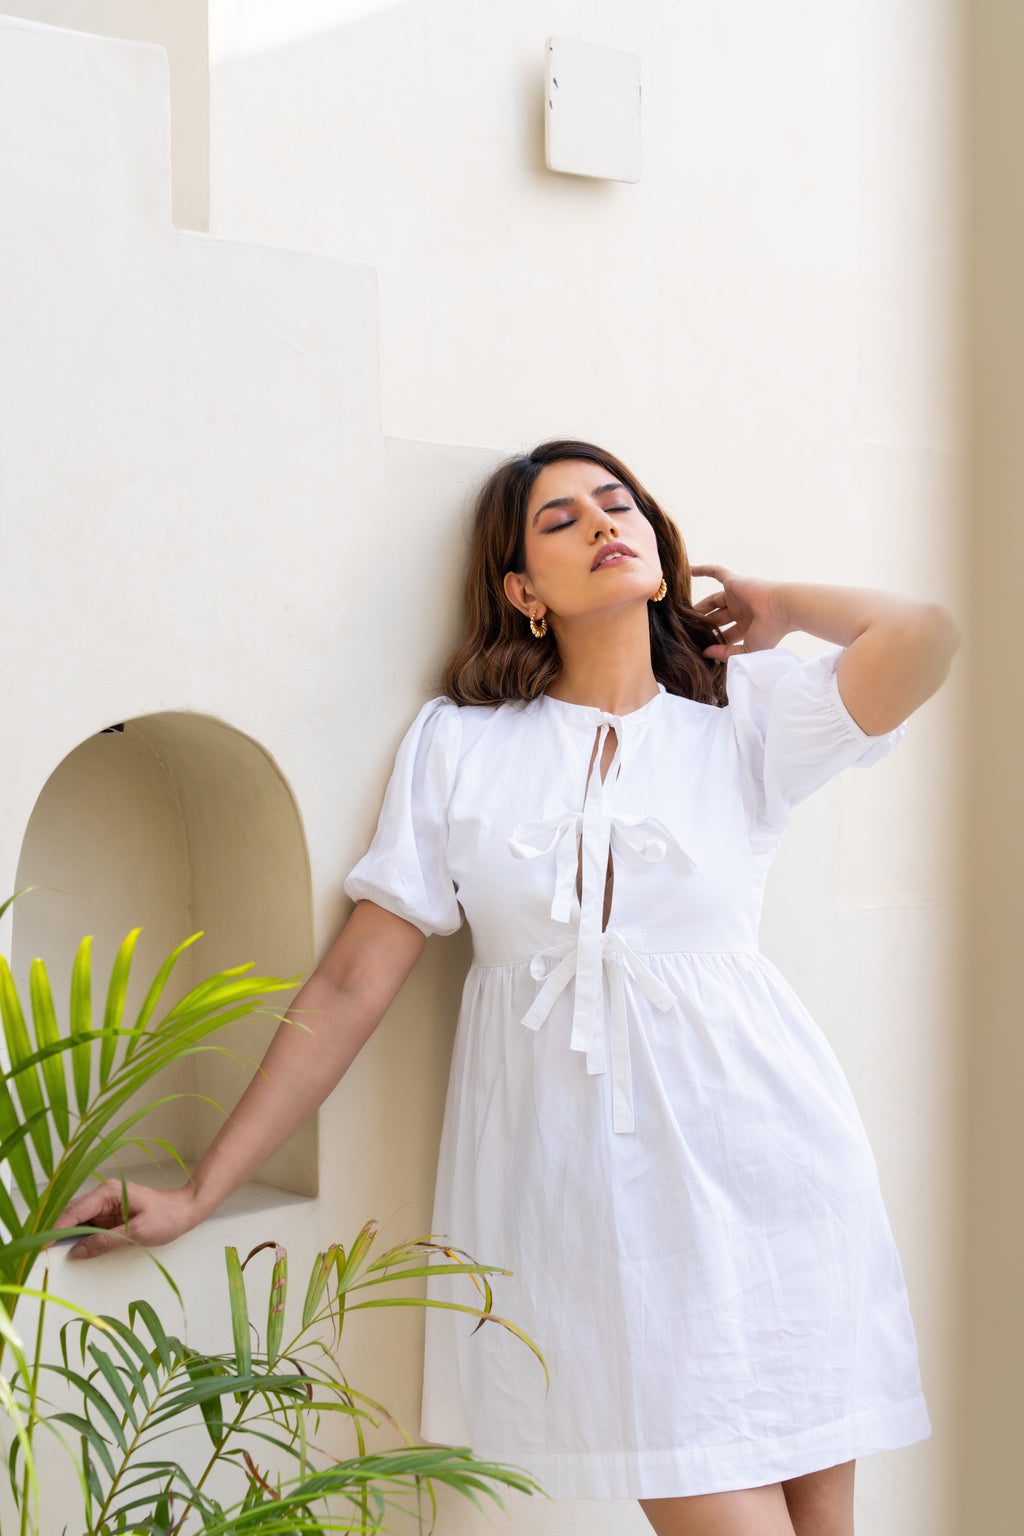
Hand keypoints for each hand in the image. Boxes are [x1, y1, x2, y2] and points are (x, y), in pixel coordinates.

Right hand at [54, 1179, 203, 1258]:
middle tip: (41, 1251)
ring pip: (78, 1220)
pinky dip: (78, 1236)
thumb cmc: (167, 1217)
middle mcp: (103, 1194)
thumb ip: (106, 1241)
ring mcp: (105, 1204)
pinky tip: (69, 1248)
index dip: (57, 1227)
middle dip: (56, 1231)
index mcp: (109, 1192)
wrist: (186, 1210)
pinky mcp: (109, 1214)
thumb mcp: (137, 1232)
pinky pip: (88, 1225)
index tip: (43, 1244)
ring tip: (51, 1252)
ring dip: (66, 1235)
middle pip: (72, 1214)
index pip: (76, 1210)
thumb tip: (78, 1251)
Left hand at [691, 565, 789, 657]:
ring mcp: (737, 596)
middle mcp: (741, 612)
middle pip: (716, 618)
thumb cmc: (770, 632)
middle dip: (702, 624)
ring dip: (698, 606)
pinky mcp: (734, 582)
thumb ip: (725, 653)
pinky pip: (717, 572)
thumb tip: (704, 652)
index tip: (697, 648)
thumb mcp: (747, 650)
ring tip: (680, 611)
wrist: (783, 609)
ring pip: (712, 601)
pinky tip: (687, 571)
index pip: (724, 635)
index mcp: (746, 628)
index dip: (712, 642)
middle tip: (684, 629)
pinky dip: (703, 570)